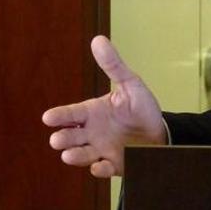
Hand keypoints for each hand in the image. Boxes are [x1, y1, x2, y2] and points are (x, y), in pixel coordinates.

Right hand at [41, 36, 165, 177]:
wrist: (161, 131)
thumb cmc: (141, 108)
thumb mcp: (130, 84)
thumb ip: (113, 65)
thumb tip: (98, 39)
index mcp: (91, 113)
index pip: (69, 114)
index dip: (58, 116)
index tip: (49, 118)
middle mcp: (90, 133)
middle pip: (68, 137)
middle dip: (62, 139)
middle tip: (59, 138)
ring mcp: (100, 150)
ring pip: (80, 155)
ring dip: (74, 156)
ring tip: (70, 154)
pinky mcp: (113, 164)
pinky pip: (102, 169)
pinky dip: (100, 169)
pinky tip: (99, 166)